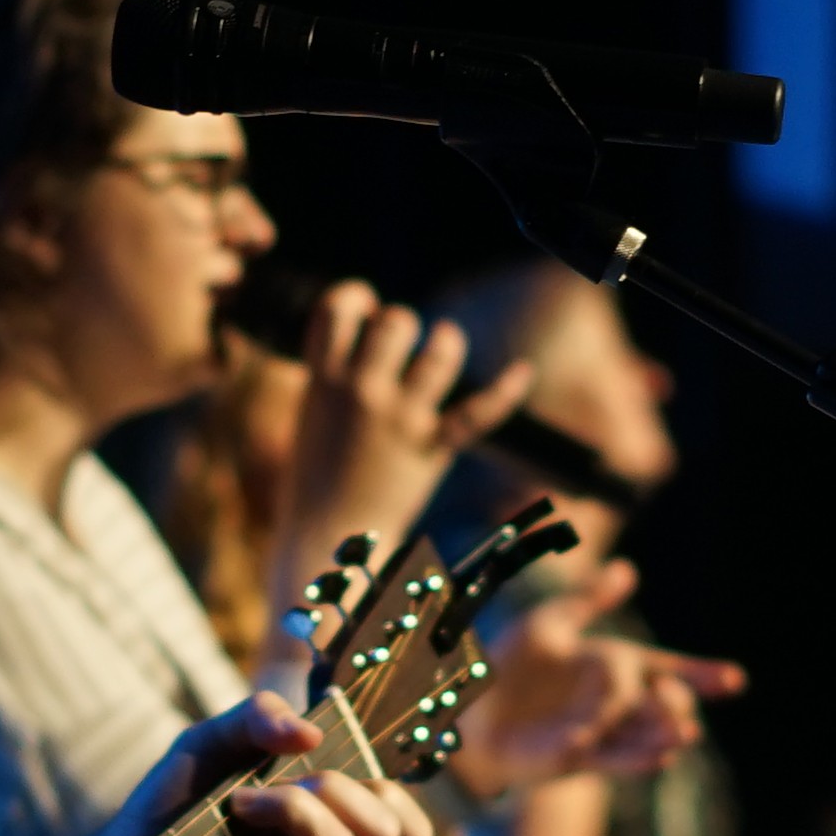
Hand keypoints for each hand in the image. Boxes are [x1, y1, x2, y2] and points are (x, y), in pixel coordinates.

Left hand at [101, 691, 433, 835]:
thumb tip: (312, 733)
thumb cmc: (169, 809)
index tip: (332, 768)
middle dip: (335, 791)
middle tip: (266, 791)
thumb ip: (256, 716)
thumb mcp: (207, 744)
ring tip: (243, 810)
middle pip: (386, 826)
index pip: (396, 814)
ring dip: (305, 818)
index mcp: (325, 820)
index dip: (392, 794)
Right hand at [269, 279, 536, 609]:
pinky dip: (505, 392)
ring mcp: (398, 419)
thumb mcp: (313, 413)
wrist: (325, 538)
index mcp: (321, 380)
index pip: (336, 307)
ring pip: (439, 353)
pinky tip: (522, 372)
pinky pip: (477, 413)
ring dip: (446, 344)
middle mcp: (361, 392)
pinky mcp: (429, 448)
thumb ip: (338, 373)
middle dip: (403, 323)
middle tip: (401, 346)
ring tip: (442, 350)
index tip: (363, 313)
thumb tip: (374, 331)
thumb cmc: (318, 476)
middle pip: (397, 321)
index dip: (354, 297)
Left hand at [447, 555, 746, 791]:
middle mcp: (613, 704)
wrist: (468, 709)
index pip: (667, 669)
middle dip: (676, 703)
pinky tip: (659, 757)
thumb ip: (588, 601)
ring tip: (684, 732)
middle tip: (675, 696)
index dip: (701, 675)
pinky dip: (634, 759)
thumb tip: (628, 571)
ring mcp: (598, 733)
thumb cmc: (510, 668)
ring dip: (665, 736)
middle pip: (660, 705)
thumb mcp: (549, 624)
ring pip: (644, 737)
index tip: (735, 680)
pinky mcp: (575, 759)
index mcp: (614, 668)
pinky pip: (611, 760)